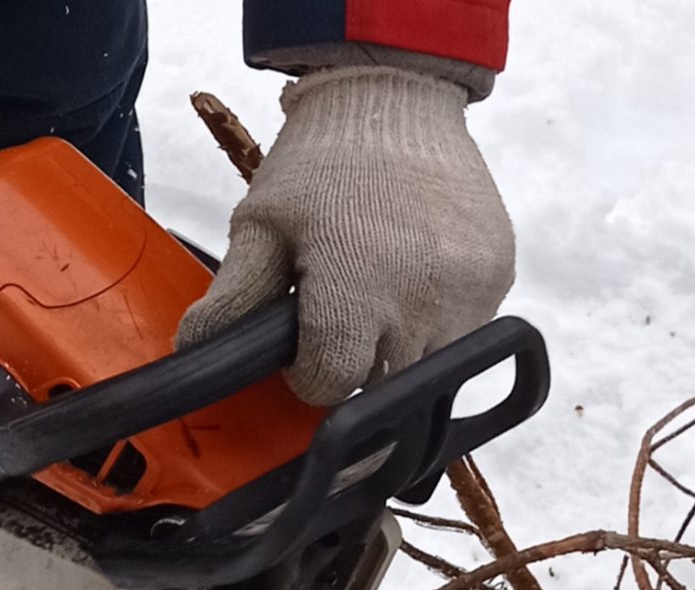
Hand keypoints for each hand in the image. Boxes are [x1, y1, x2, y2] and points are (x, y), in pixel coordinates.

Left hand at [178, 67, 514, 404]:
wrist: (395, 98)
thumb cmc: (320, 163)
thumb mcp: (261, 224)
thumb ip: (234, 299)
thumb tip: (197, 357)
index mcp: (355, 291)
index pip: (331, 385)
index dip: (309, 370)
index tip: (305, 335)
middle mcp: (420, 301)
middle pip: (381, 386)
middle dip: (356, 360)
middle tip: (341, 304)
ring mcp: (467, 293)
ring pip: (428, 368)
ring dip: (400, 347)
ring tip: (380, 288)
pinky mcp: (497, 280)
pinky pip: (465, 333)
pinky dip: (437, 320)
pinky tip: (416, 274)